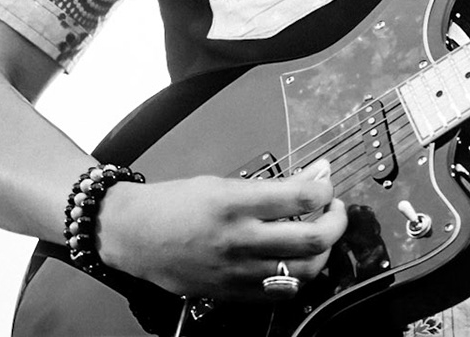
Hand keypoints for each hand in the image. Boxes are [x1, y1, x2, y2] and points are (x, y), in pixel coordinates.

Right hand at [96, 158, 347, 298]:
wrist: (134, 235)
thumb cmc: (174, 203)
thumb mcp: (222, 182)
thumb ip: (270, 185)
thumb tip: (314, 175)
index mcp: (235, 203)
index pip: (300, 198)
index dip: (324, 190)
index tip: (326, 184)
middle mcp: (239, 239)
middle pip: (311, 238)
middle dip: (336, 221)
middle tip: (334, 210)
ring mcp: (237, 271)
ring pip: (303, 270)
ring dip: (322, 251)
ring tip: (320, 235)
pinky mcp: (231, 293)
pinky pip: (280, 292)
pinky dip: (298, 277)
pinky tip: (297, 261)